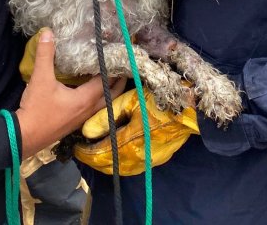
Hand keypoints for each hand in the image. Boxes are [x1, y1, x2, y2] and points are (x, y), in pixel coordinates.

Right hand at [16, 28, 124, 158]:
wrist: (23, 137)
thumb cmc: (36, 108)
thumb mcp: (40, 79)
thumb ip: (45, 55)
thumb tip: (48, 32)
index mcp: (85, 99)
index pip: (107, 81)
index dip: (114, 68)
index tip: (120, 56)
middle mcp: (88, 110)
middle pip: (111, 95)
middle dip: (118, 82)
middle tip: (123, 67)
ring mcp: (82, 119)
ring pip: (103, 103)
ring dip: (109, 91)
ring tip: (110, 77)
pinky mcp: (74, 123)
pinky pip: (93, 109)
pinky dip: (98, 98)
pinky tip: (90, 92)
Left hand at [74, 88, 198, 175]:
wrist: (189, 106)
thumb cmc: (157, 99)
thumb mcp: (130, 102)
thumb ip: (107, 116)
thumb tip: (86, 131)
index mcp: (130, 143)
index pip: (101, 154)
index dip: (86, 152)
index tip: (76, 146)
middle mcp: (139, 158)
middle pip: (109, 165)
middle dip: (94, 158)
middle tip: (84, 147)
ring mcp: (150, 161)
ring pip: (121, 167)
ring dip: (107, 160)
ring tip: (96, 148)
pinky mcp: (157, 159)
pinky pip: (133, 164)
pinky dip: (120, 160)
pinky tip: (116, 150)